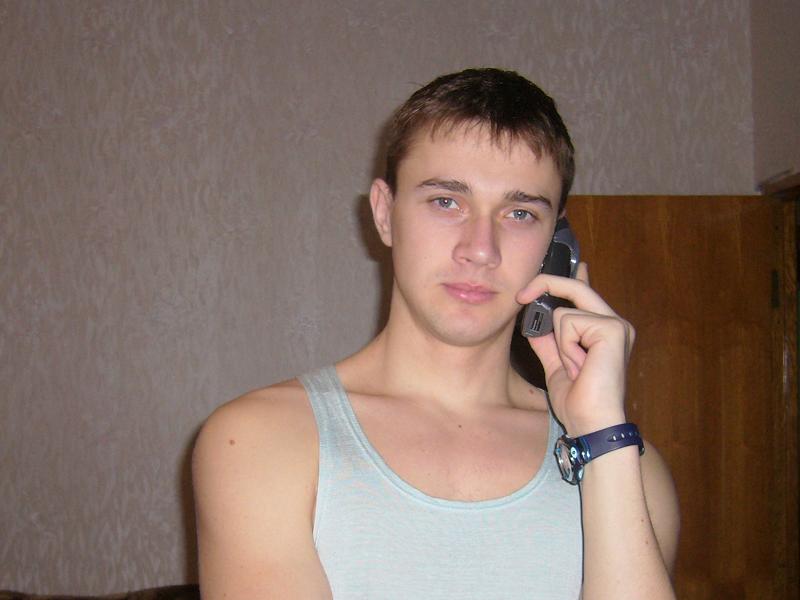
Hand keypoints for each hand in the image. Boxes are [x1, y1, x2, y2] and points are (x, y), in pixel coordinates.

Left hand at [515, 263, 634, 435]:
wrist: (591, 423)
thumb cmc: (578, 401)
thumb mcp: (557, 364)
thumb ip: (548, 341)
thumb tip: (535, 321)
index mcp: (604, 331)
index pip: (586, 293)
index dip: (573, 276)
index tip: (569, 265)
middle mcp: (614, 324)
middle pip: (575, 288)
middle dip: (545, 286)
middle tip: (521, 295)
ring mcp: (615, 325)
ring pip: (564, 312)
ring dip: (559, 343)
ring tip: (575, 367)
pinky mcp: (611, 329)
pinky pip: (568, 322)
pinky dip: (566, 346)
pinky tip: (580, 366)